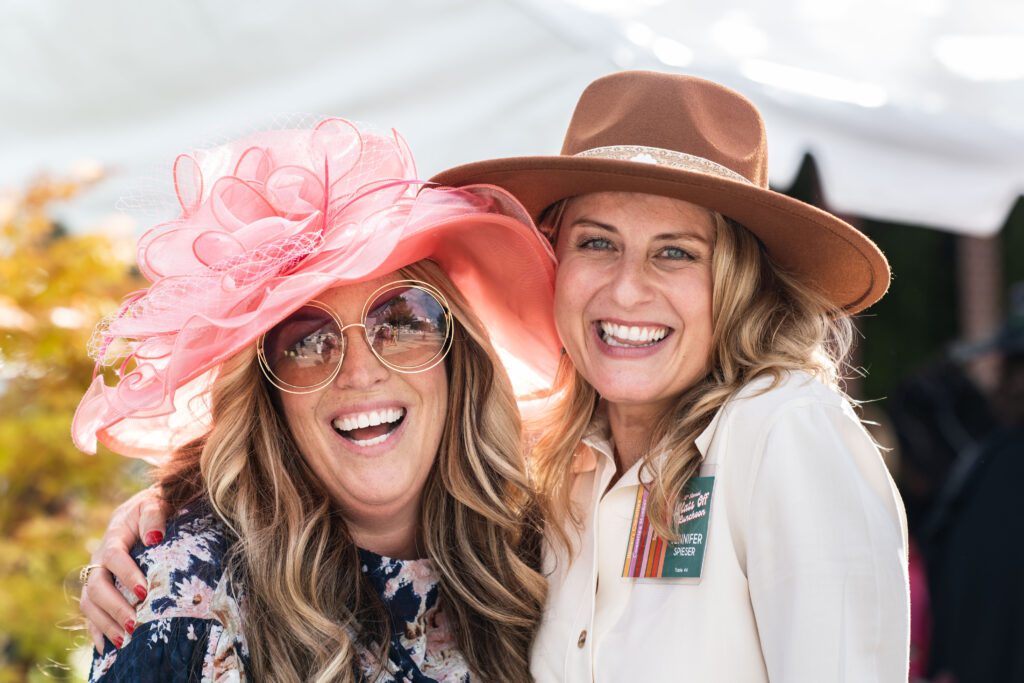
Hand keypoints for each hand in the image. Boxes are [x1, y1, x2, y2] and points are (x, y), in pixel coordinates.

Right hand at [80, 486, 168, 650]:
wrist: (148, 508)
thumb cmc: (156, 506)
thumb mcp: (156, 502)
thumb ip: (154, 516)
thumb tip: (154, 538)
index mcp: (114, 535)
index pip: (114, 557)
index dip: (126, 575)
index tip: (144, 592)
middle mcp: (100, 557)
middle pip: (97, 585)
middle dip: (115, 606)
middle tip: (135, 622)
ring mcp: (97, 573)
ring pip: (90, 602)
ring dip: (105, 622)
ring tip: (124, 639)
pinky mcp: (100, 587)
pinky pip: (90, 611)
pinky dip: (96, 630)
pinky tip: (107, 647)